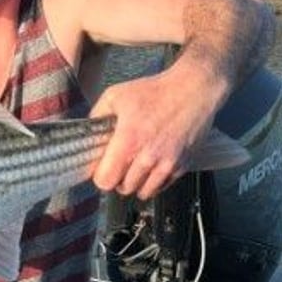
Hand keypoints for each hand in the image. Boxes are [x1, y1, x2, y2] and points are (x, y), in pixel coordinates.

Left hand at [89, 70, 217, 199]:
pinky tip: (151, 167)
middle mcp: (148, 157)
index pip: (105, 180)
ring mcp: (167, 164)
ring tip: (135, 168)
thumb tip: (88, 133)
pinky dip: (154, 182)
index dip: (101, 175)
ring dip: (136, 183)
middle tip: (119, 165)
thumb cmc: (154, 91)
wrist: (193, 89)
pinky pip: (162, 187)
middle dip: (118, 179)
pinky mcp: (183, 165)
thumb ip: (97, 116)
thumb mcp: (115, 95)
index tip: (102, 167)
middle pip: (123, 188)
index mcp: (128, 141)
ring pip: (143, 192)